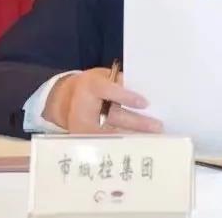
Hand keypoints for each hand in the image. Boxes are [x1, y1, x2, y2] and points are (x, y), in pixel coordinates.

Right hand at [42, 68, 162, 133]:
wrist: (64, 100)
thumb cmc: (91, 85)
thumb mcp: (103, 76)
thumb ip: (121, 82)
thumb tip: (145, 92)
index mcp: (90, 86)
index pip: (109, 91)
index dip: (127, 97)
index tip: (145, 103)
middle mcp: (84, 108)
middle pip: (114, 117)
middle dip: (138, 123)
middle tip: (157, 127)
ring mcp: (82, 127)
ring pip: (113, 135)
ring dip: (135, 137)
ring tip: (154, 138)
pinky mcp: (84, 141)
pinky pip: (108, 144)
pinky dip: (125, 144)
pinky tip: (140, 144)